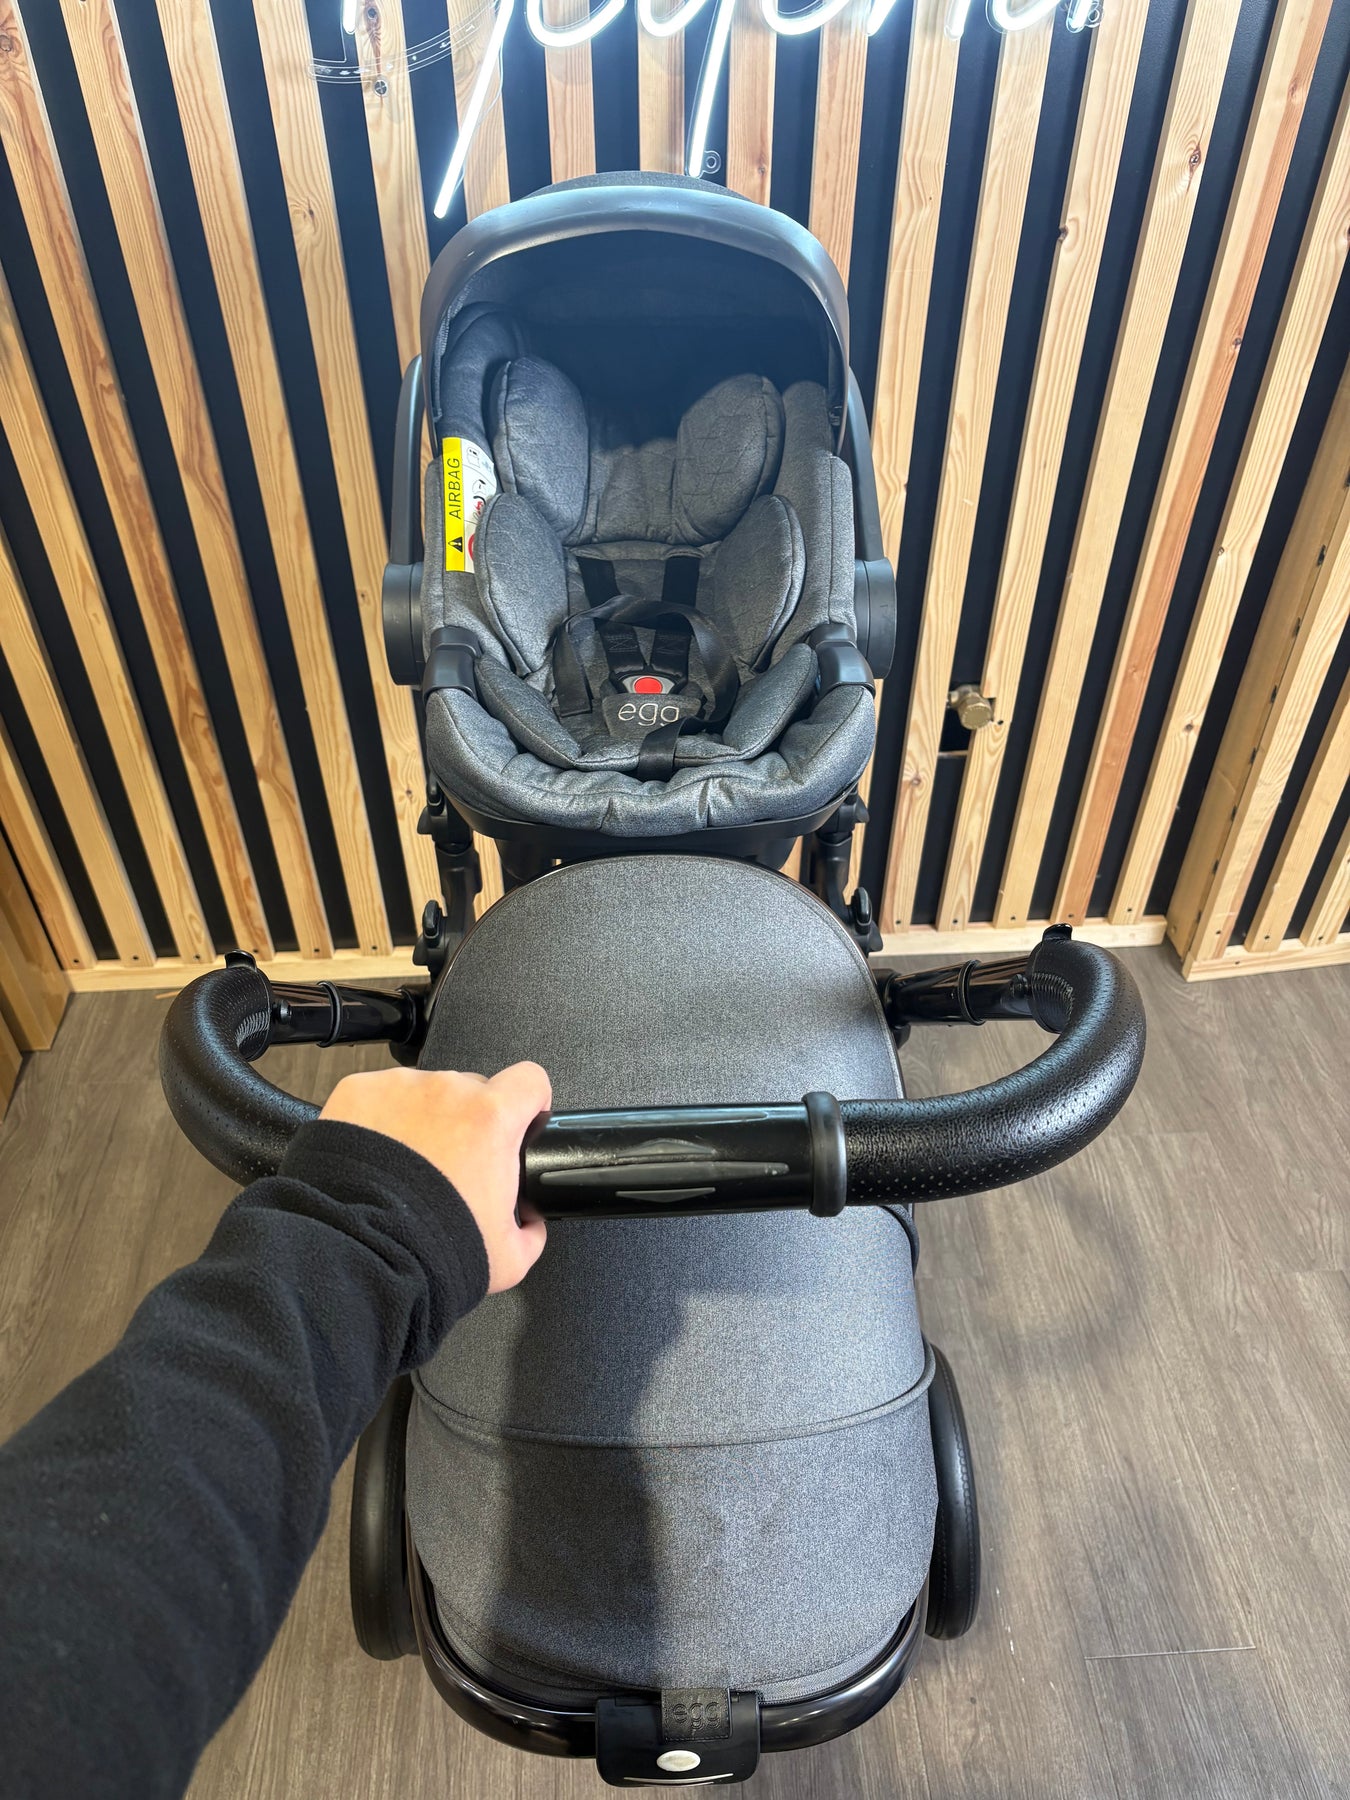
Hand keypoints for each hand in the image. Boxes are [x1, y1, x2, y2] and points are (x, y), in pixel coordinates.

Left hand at [321, 1063, 550, 1292]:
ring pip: (424, 1094)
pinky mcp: (358, 1092)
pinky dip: (380, 1119)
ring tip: (404, 1168)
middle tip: (452, 1166)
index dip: (529, 1100)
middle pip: (472, 1091)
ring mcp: (399, 1087)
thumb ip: (531, 1231)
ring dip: (422, 1120)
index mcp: (491, 1118)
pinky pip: (380, 1097)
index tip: (520, 1117)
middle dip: (468, 1122)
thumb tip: (531, 1221)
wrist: (361, 1255)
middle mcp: (447, 1092)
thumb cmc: (430, 1250)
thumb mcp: (509, 1256)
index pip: (530, 1080)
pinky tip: (375, 1158)